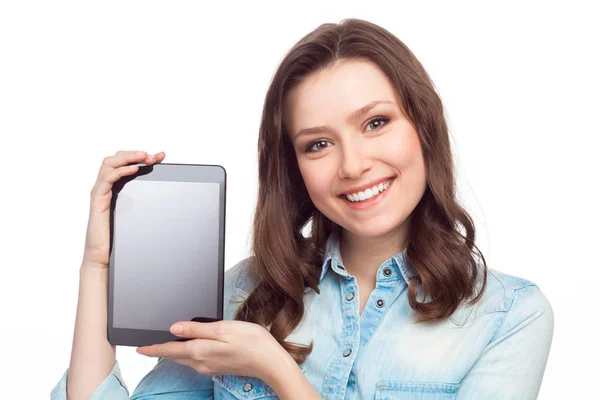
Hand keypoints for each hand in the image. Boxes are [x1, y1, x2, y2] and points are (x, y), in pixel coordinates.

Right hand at [82, 150, 165, 269]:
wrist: (103, 256)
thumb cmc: (118, 238)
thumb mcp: (136, 215)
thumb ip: (146, 202)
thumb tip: (168, 194)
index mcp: (114, 188)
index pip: (126, 163)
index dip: (142, 157)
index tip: (161, 156)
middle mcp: (104, 187)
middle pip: (116, 158)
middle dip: (135, 153)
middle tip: (153, 156)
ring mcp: (100, 192)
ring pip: (109, 163)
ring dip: (128, 157)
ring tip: (144, 157)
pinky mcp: (97, 200)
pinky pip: (107, 179)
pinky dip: (121, 170)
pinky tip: (133, 169)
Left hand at [136, 320, 288, 381]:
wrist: (270, 363)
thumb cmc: (251, 342)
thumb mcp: (223, 329)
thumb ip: (197, 329)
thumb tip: (174, 328)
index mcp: (200, 351)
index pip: (169, 350)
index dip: (152, 348)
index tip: (138, 348)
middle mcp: (201, 362)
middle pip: (175, 355)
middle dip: (161, 350)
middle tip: (147, 344)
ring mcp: (209, 366)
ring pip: (185, 358)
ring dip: (174, 351)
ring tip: (165, 344)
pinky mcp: (217, 367)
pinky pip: (196, 359)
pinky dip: (187, 353)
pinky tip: (190, 346)